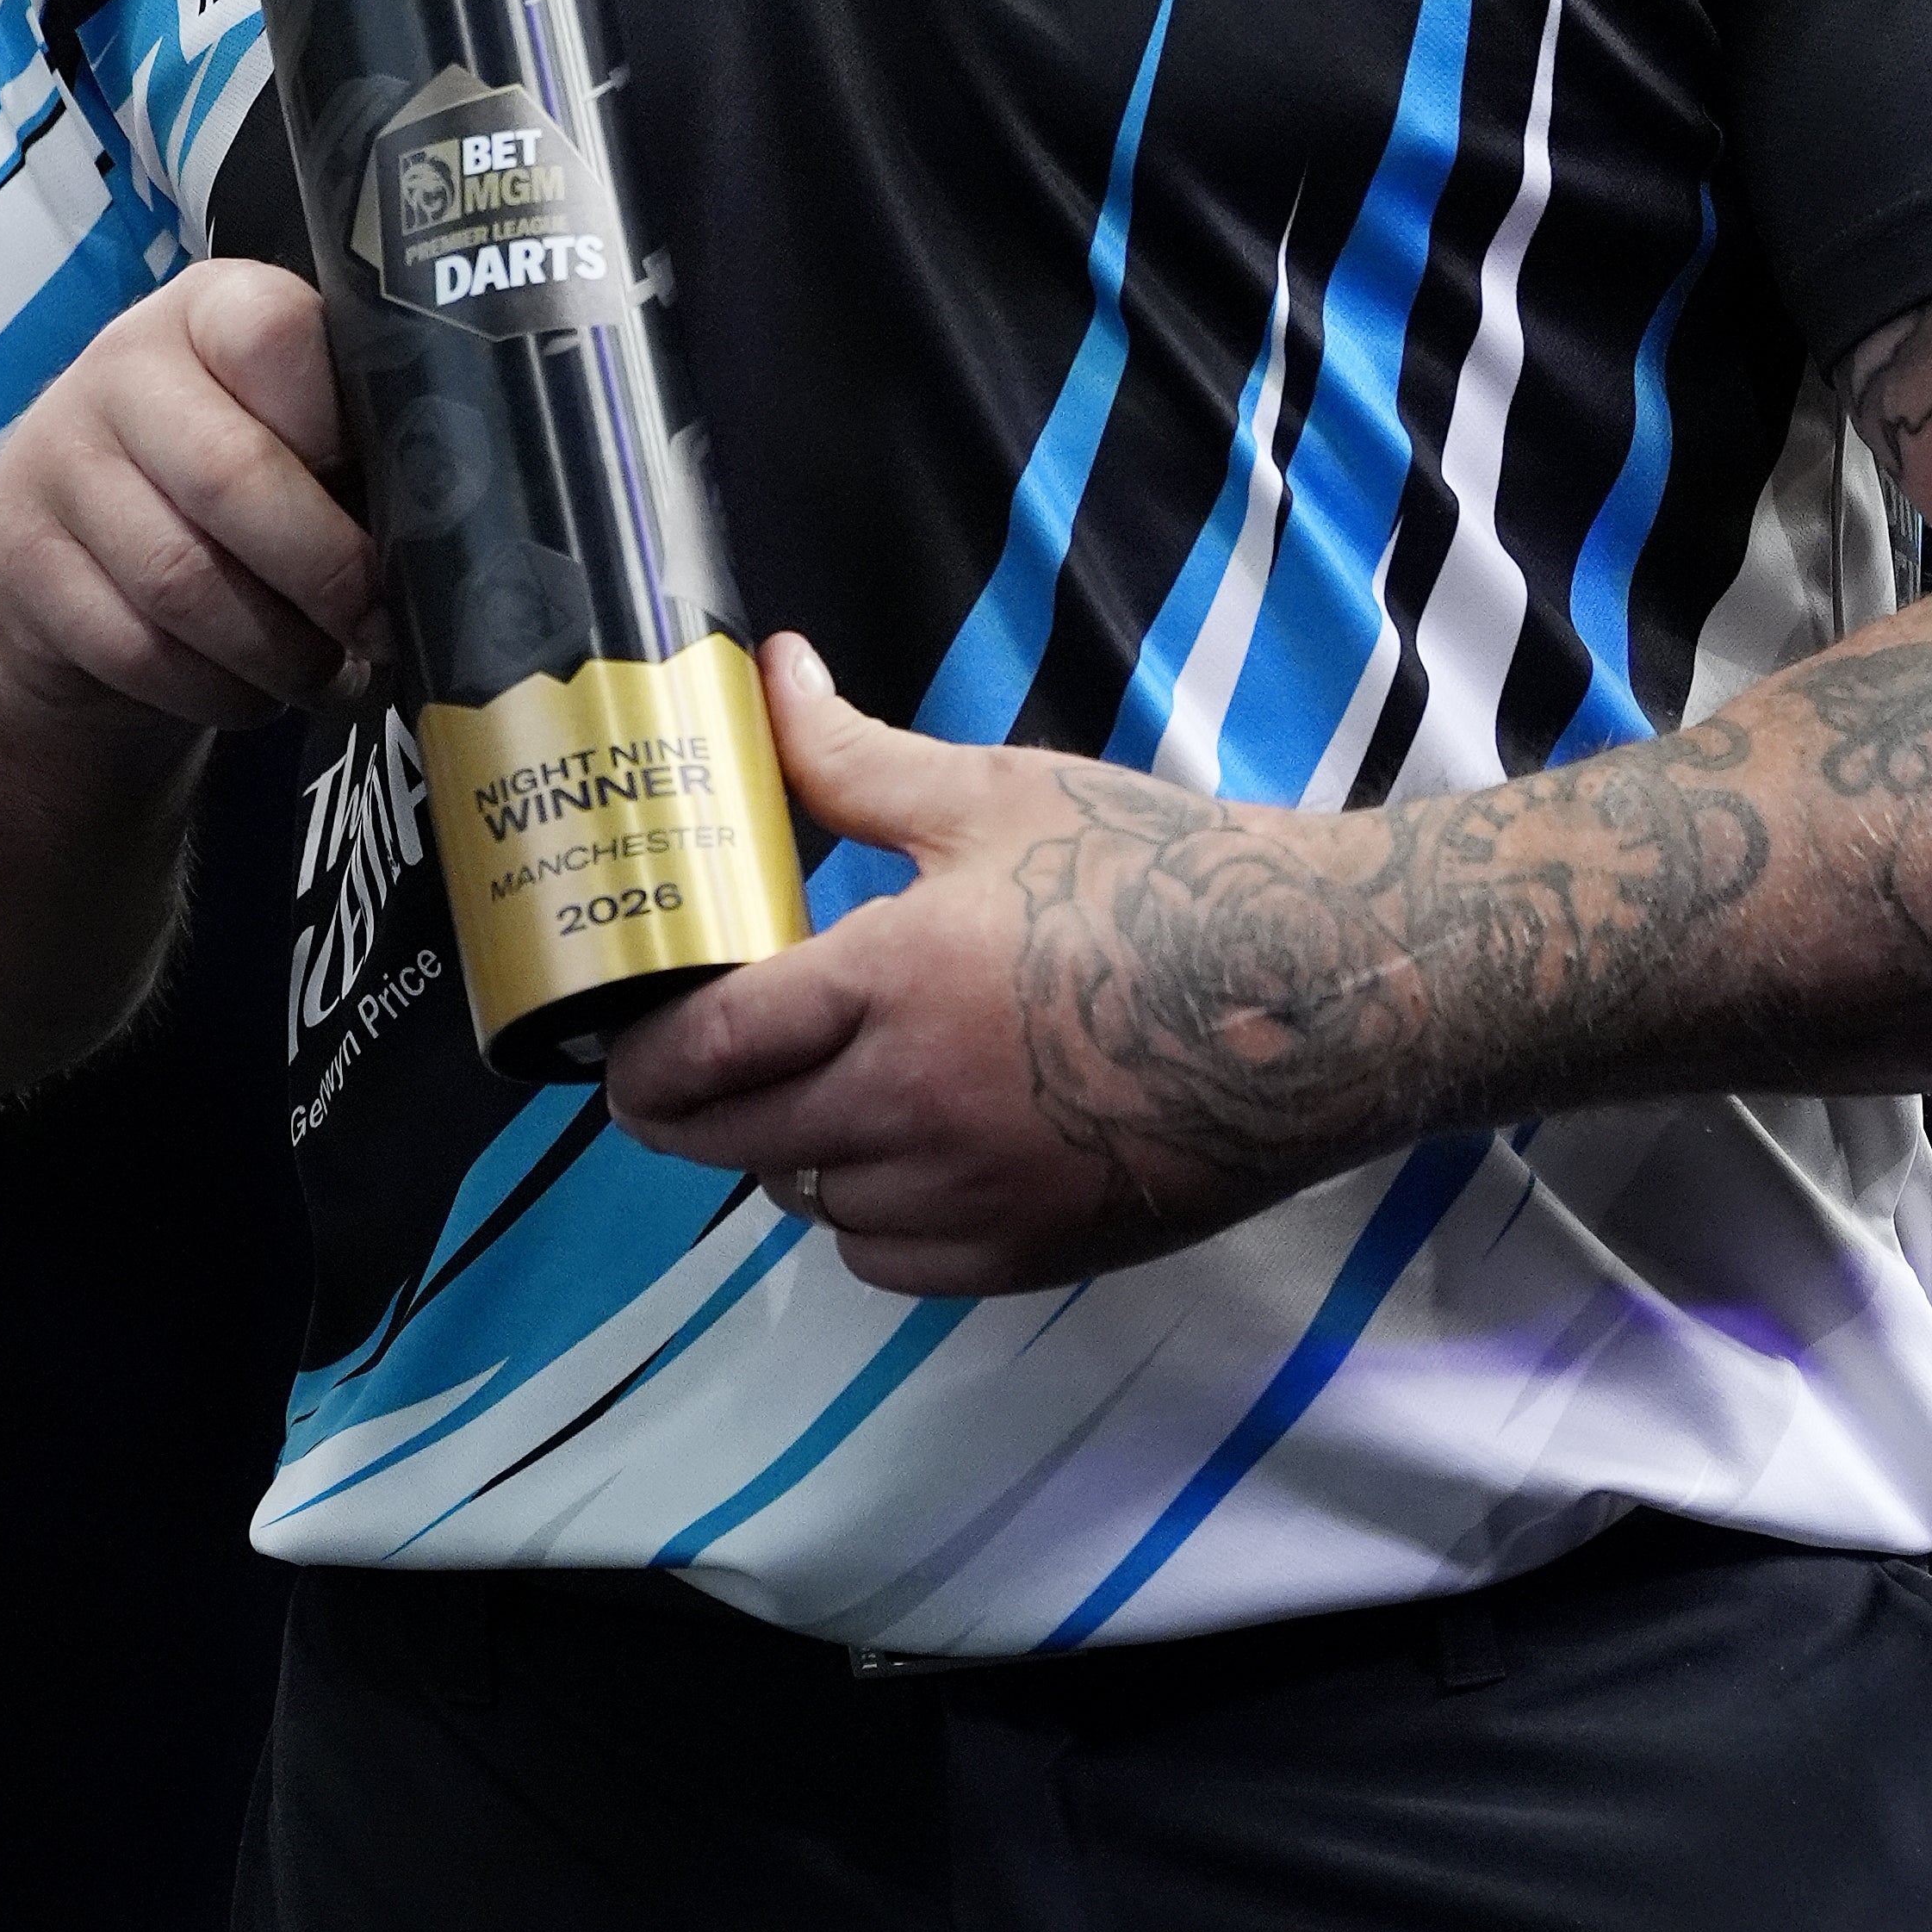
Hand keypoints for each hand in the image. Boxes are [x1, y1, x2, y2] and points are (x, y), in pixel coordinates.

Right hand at [0, 261, 379, 737]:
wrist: (72, 562)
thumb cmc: (226, 490)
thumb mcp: (291, 437)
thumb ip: (356, 447)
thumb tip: (450, 527)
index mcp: (211, 307)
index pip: (279, 336)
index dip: (345, 432)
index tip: (400, 505)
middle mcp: (120, 364)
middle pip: (233, 476)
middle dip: (328, 575)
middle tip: (378, 628)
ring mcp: (55, 460)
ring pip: (183, 580)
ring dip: (277, 651)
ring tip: (325, 673)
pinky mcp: (17, 562)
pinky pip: (135, 649)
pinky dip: (214, 691)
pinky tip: (251, 691)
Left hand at [606, 638, 1439, 1293]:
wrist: (1314, 995)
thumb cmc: (1158, 878)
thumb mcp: (996, 797)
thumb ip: (852, 759)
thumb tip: (773, 673)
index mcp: (888, 982)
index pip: (704, 1050)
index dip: (638, 1059)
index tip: (618, 1047)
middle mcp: (911, 1106)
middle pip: (732, 1141)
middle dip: (687, 1110)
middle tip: (683, 1071)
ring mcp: (969, 1194)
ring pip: (807, 1202)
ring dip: (788, 1154)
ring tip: (812, 1090)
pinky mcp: (1026, 1253)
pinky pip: (886, 1258)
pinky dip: (868, 1214)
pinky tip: (902, 1149)